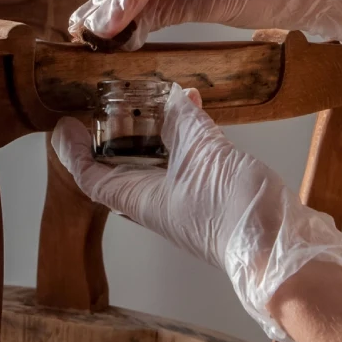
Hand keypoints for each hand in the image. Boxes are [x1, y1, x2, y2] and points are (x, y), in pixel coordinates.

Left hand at [51, 83, 341, 341]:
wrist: (278, 247)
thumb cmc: (233, 215)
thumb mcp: (202, 156)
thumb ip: (183, 122)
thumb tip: (172, 95)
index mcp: (141, 200)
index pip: (91, 177)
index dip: (72, 152)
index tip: (62, 127)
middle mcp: (157, 200)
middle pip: (121, 165)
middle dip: (110, 134)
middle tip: (106, 100)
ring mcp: (183, 196)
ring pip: (155, 158)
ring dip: (149, 127)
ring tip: (149, 94)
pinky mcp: (210, 190)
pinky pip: (187, 155)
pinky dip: (184, 128)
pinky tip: (194, 104)